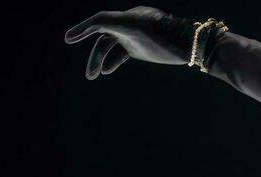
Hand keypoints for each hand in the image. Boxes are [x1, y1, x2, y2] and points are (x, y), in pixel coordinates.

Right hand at [63, 7, 199, 78]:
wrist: (192, 44)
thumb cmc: (170, 37)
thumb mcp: (143, 32)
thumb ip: (121, 25)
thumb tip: (98, 22)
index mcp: (127, 17)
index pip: (100, 21)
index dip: (82, 29)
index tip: (68, 39)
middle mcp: (127, 24)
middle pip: (103, 39)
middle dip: (95, 56)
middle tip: (89, 75)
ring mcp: (132, 36)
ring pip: (110, 48)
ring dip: (100, 61)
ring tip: (92, 76)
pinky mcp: (138, 47)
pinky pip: (119, 53)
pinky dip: (111, 62)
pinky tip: (105, 71)